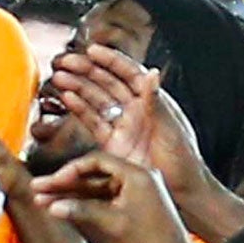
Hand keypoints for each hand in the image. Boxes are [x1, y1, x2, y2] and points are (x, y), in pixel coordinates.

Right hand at [26, 151, 200, 242]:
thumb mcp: (111, 224)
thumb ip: (81, 211)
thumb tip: (53, 206)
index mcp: (136, 173)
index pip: (96, 160)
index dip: (70, 170)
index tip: (52, 182)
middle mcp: (138, 176)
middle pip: (95, 173)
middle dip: (66, 183)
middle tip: (39, 189)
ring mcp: (138, 191)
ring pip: (98, 187)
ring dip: (74, 194)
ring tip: (46, 202)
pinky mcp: (136, 204)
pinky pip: (107, 198)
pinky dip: (88, 203)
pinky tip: (67, 209)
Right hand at [51, 43, 208, 195]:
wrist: (180, 192)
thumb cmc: (183, 160)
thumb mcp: (171, 129)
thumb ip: (156, 102)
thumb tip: (151, 73)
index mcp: (152, 101)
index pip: (128, 74)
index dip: (110, 60)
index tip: (92, 50)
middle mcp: (135, 110)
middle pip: (107, 83)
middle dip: (86, 70)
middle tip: (66, 61)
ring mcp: (123, 126)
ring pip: (96, 100)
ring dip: (78, 87)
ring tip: (60, 77)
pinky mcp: (112, 144)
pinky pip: (93, 122)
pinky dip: (79, 109)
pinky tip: (67, 98)